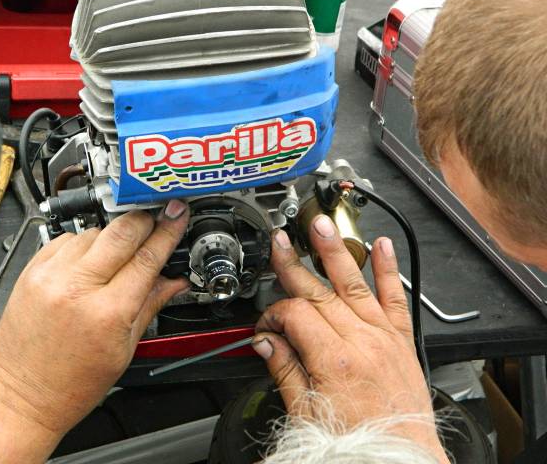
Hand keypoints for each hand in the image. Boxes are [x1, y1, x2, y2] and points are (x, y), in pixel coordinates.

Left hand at [0, 200, 189, 436]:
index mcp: (106, 313)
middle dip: (144, 220)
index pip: (147, 258)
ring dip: (113, 234)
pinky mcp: (31, 272)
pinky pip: (65, 239)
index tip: (176, 216)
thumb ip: (150, 305)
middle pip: (121, 232)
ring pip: (94, 231)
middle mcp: (76, 288)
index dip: (168, 232)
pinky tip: (90, 257)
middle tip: (156, 217)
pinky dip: (84, 241)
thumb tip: (174, 282)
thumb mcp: (124, 349)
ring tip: (120, 252)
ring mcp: (49, 277)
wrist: (22, 395)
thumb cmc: (71, 383)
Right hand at [253, 215, 447, 461]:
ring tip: (322, 226)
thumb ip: (284, 370)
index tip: (264, 325)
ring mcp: (384, 337)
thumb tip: (265, 341)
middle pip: (319, 293)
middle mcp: (361, 342)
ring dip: (335, 252)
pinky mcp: (402, 340)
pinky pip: (395, 298)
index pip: (295, 315)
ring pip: (355, 284)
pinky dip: (388, 269)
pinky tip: (382, 247)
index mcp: (333, 360)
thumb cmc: (355, 442)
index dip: (273, 314)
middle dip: (294, 264)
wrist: (398, 458)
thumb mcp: (305, 412)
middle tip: (280, 241)